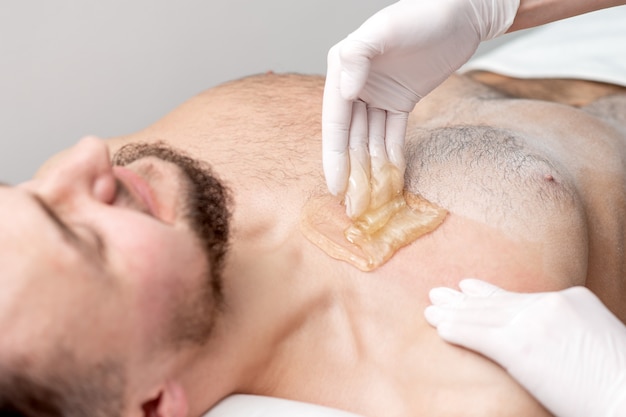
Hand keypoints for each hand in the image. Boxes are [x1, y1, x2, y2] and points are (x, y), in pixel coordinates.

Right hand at [322, 0, 519, 217]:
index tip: (335, 184)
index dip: (334, 155)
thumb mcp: (386, 29)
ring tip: (370, 197)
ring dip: (370, 167)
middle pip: (350, 135)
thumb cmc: (423, 15)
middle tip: (351, 201)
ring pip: (370, 138)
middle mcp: (356, 84)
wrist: (463, 14)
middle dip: (350, 169)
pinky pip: (392, 134)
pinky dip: (391, 154)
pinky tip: (390, 177)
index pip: (335, 120)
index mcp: (343, 68)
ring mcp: (378, 94)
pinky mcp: (400, 100)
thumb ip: (358, 56)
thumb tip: (344, 91)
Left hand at [424, 279, 625, 416]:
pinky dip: (458, 331)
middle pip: (497, 302)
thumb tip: (540, 341)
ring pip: (484, 316)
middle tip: (437, 292)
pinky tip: (440, 329)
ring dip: (453, 314)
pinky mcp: (521, 346)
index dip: (488, 292)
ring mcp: (535, 322)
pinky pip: (480, 336)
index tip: (467, 286)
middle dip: (464, 300)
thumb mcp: (595, 341)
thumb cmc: (618, 381)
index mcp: (572, 299)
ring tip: (429, 309)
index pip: (520, 296)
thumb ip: (565, 331)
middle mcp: (552, 304)